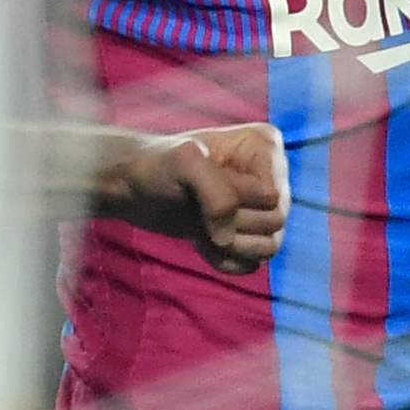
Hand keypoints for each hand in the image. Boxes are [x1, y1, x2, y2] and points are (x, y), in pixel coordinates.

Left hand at [86, 120, 288, 272]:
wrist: (133, 188)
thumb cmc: (156, 168)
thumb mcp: (185, 164)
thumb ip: (217, 193)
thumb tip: (229, 237)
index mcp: (265, 146)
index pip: (272, 199)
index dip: (237, 206)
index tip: (202, 195)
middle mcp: (271, 174)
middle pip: (275, 224)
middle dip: (233, 227)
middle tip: (199, 213)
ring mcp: (260, 206)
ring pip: (269, 248)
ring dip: (230, 248)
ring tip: (201, 229)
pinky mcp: (247, 232)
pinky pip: (252, 264)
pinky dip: (224, 260)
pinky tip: (202, 242)